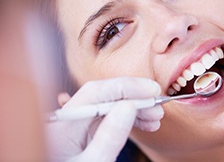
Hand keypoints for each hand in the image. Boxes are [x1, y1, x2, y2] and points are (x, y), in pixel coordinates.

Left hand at [47, 77, 163, 161]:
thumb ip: (109, 136)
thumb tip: (130, 107)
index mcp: (64, 122)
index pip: (97, 91)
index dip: (127, 86)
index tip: (151, 90)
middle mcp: (70, 116)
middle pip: (105, 94)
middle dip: (135, 97)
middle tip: (158, 106)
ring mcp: (78, 121)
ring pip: (110, 103)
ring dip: (135, 107)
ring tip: (155, 117)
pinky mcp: (87, 127)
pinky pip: (110, 115)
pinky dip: (129, 117)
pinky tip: (145, 122)